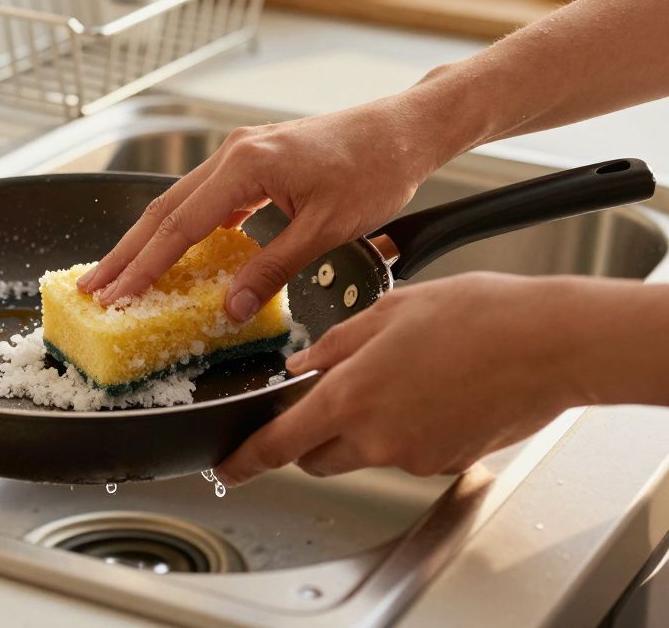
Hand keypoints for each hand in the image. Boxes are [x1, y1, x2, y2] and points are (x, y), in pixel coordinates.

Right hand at [77, 99, 451, 320]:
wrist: (406, 128)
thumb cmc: (376, 168)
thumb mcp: (324, 229)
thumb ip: (272, 268)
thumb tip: (229, 306)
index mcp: (245, 164)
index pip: (179, 226)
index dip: (143, 266)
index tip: (115, 294)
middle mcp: (234, 152)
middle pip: (163, 210)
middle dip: (125, 253)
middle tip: (93, 288)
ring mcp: (241, 153)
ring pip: (179, 203)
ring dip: (148, 241)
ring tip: (119, 275)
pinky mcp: (253, 160)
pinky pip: (204, 199)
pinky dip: (181, 228)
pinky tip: (172, 254)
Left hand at [215, 273, 592, 484]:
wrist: (551, 343)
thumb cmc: (478, 316)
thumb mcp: (388, 311)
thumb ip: (335, 345)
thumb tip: (304, 367)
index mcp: (350, 397)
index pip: (278, 444)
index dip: (245, 460)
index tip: (228, 467)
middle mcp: (376, 438)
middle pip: (317, 456)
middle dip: (310, 435)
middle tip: (331, 395)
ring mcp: (413, 456)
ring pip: (363, 453)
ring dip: (363, 428)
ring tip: (402, 377)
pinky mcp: (445, 463)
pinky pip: (406, 452)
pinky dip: (406, 429)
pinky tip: (433, 391)